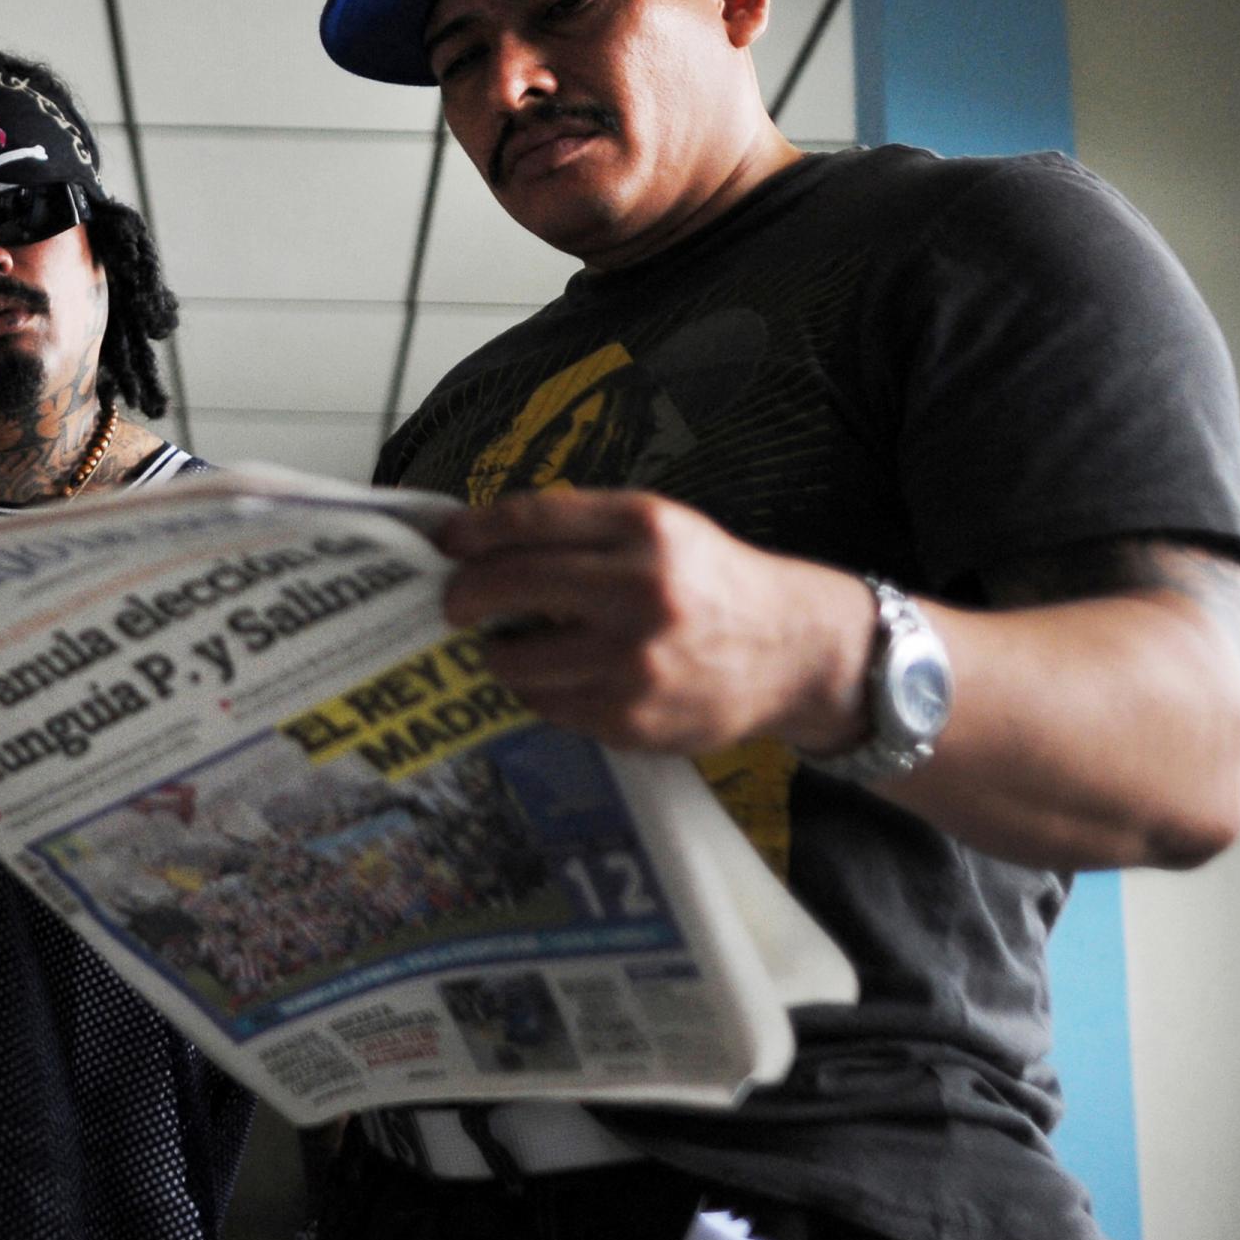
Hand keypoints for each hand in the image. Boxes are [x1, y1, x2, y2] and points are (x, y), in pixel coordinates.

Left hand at [434, 488, 872, 757]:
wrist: (794, 652)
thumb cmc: (710, 581)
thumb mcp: (660, 528)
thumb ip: (579, 528)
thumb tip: (477, 538)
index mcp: (643, 528)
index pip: (527, 521)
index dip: (472, 533)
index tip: (445, 544)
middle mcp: (638, 591)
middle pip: (508, 585)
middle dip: (464, 596)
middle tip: (456, 604)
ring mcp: (633, 661)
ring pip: (515, 660)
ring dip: (500, 654)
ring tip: (513, 646)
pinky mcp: (630, 718)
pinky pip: (548, 705)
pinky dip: (542, 691)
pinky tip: (566, 677)